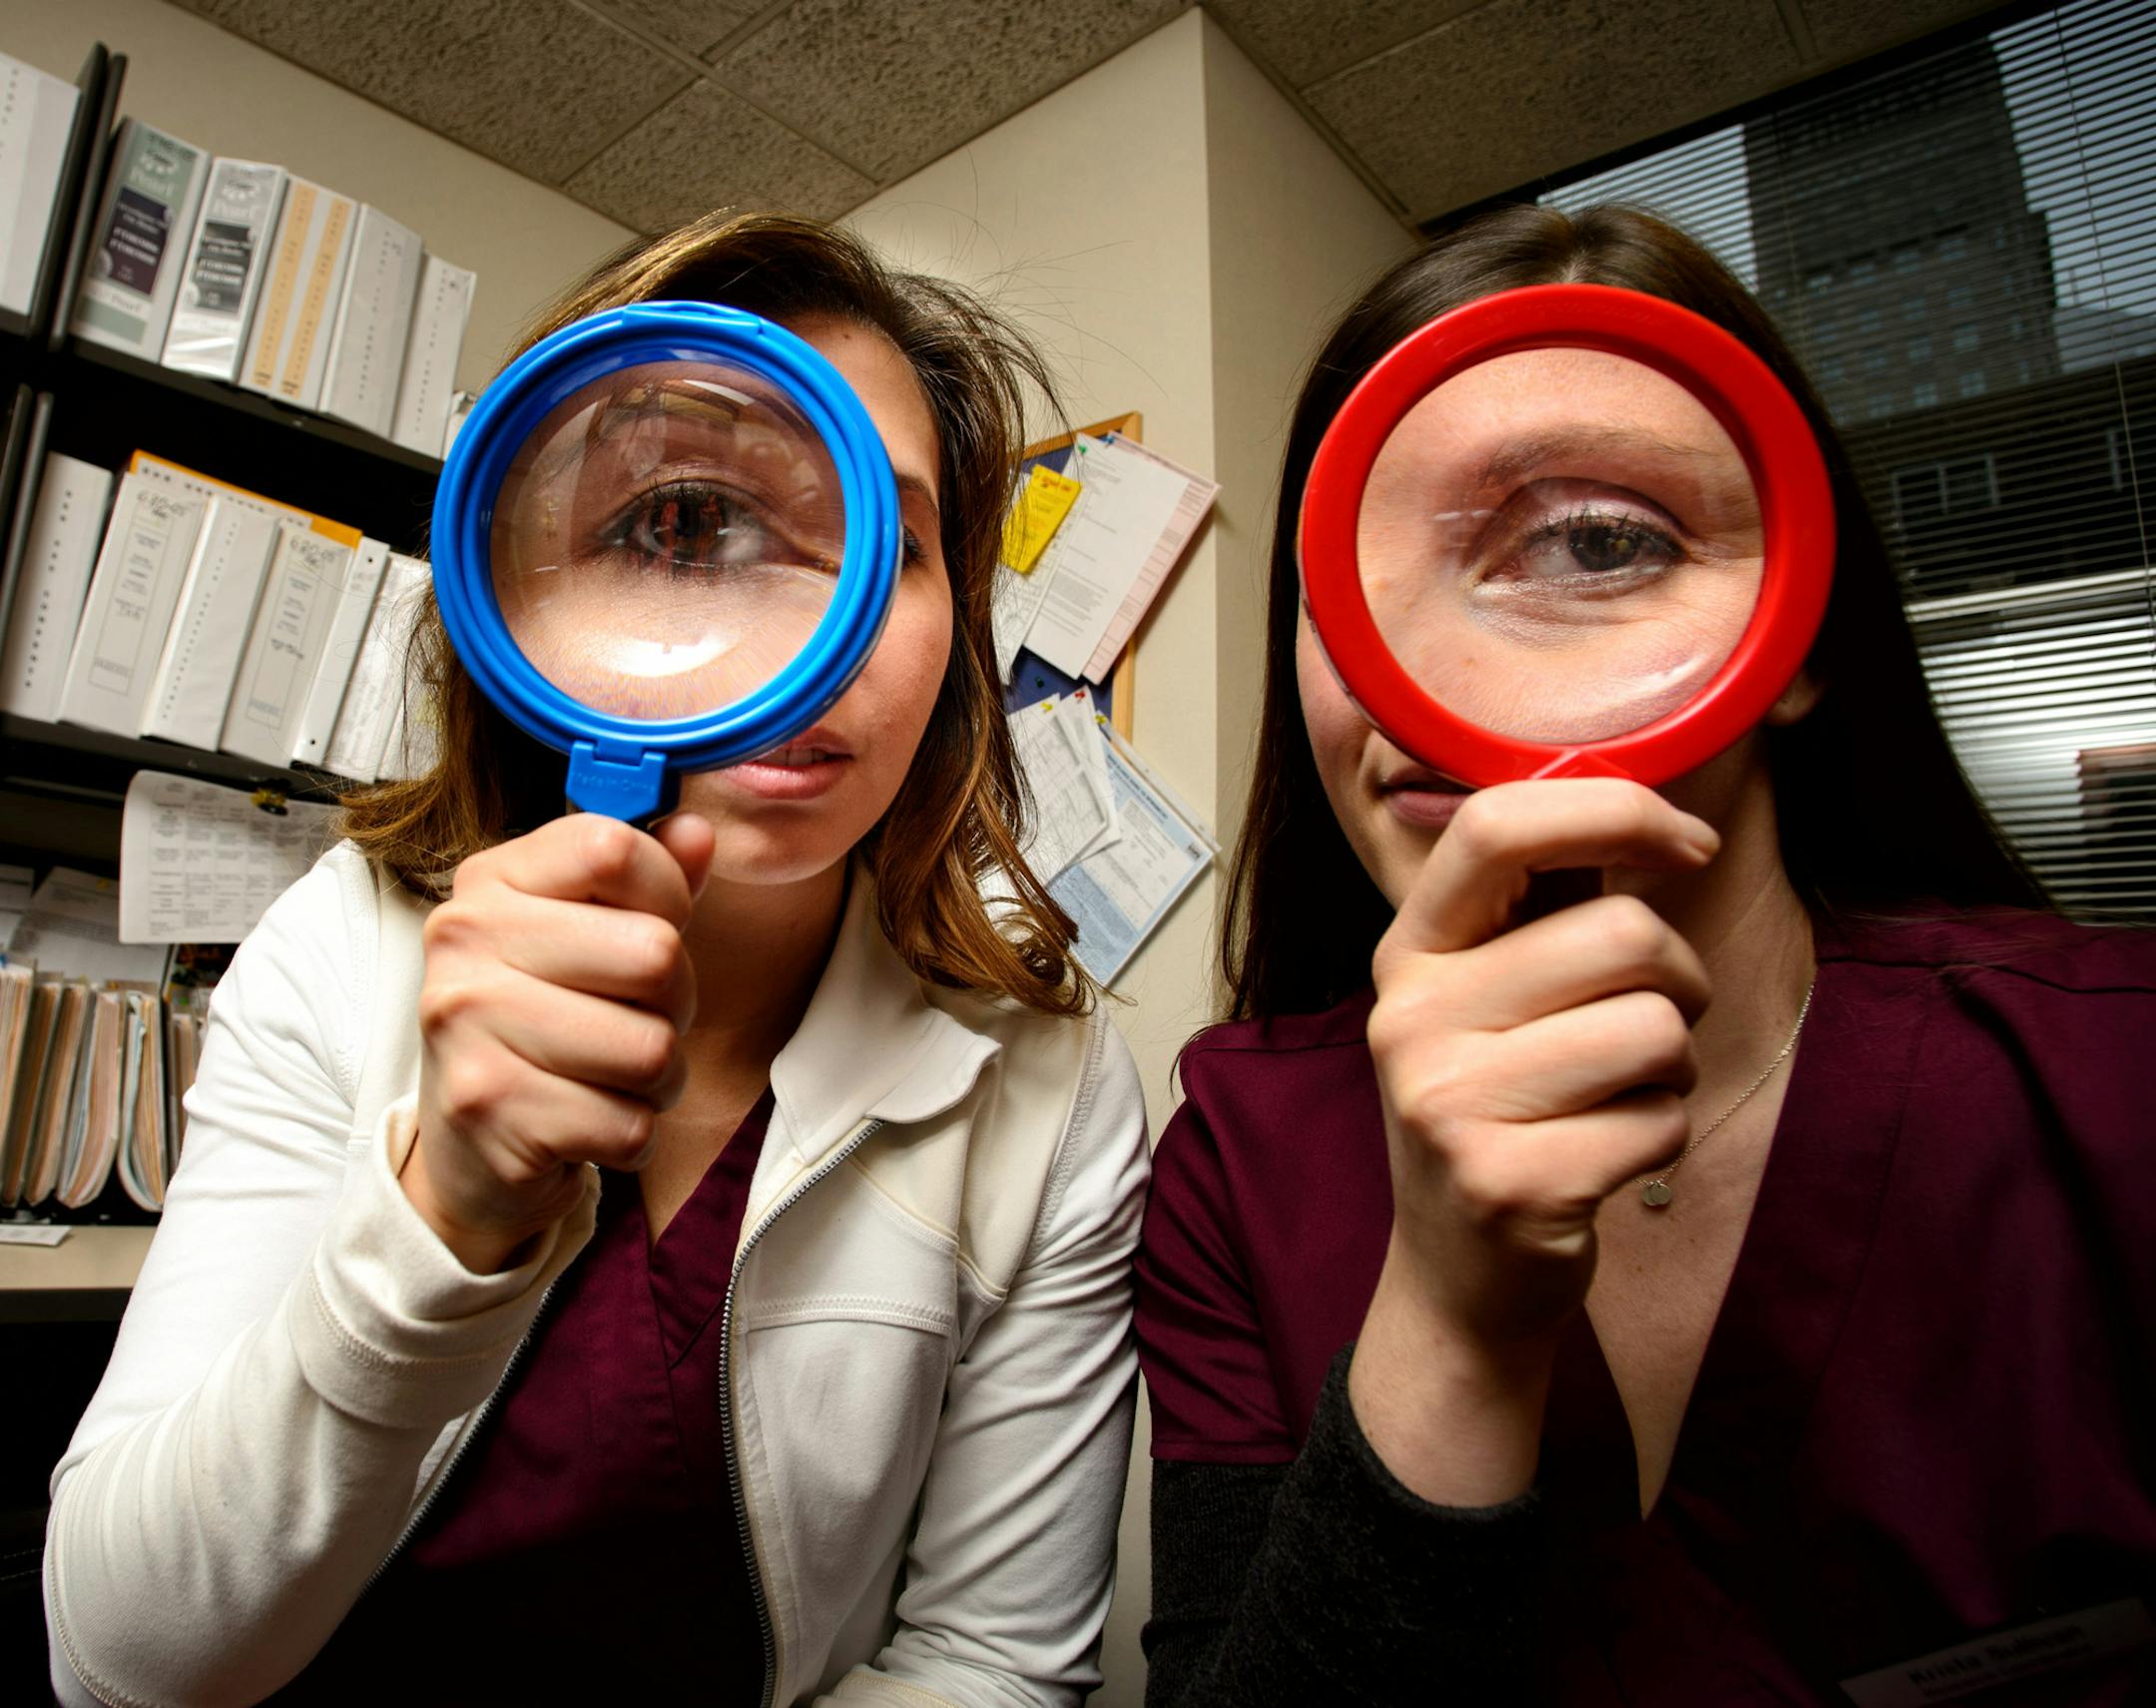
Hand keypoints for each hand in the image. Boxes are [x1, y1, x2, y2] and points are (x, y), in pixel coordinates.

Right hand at [403, 812, 715, 1272]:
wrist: (469, 1149)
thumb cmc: (546, 1023)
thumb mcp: (592, 936)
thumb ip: (650, 880)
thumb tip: (695, 833)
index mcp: (492, 881)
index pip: (614, 848)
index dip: (668, 895)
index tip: (653, 926)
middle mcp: (464, 940)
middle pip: (654, 954)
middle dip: (675, 1003)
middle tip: (635, 1020)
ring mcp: (466, 1025)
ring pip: (651, 1048)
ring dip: (659, 1078)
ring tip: (613, 1077)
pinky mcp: (488, 1109)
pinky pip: (628, 1124)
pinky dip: (631, 1134)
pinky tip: (587, 1123)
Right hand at [1349, 779, 1716, 1501]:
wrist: (1456, 1281)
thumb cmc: (1499, 1112)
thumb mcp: (1484, 999)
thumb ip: (1539, 906)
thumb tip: (1650, 808)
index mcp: (1411, 951)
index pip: (1497, 825)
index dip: (1614, 809)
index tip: (1685, 843)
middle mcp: (1412, 1018)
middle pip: (1621, 932)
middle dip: (1680, 976)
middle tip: (1650, 1021)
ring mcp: (1450, 1104)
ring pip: (1657, 1025)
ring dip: (1675, 1065)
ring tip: (1620, 1094)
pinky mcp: (1508, 1182)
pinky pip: (1661, 1119)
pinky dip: (1664, 1136)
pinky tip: (1608, 1158)